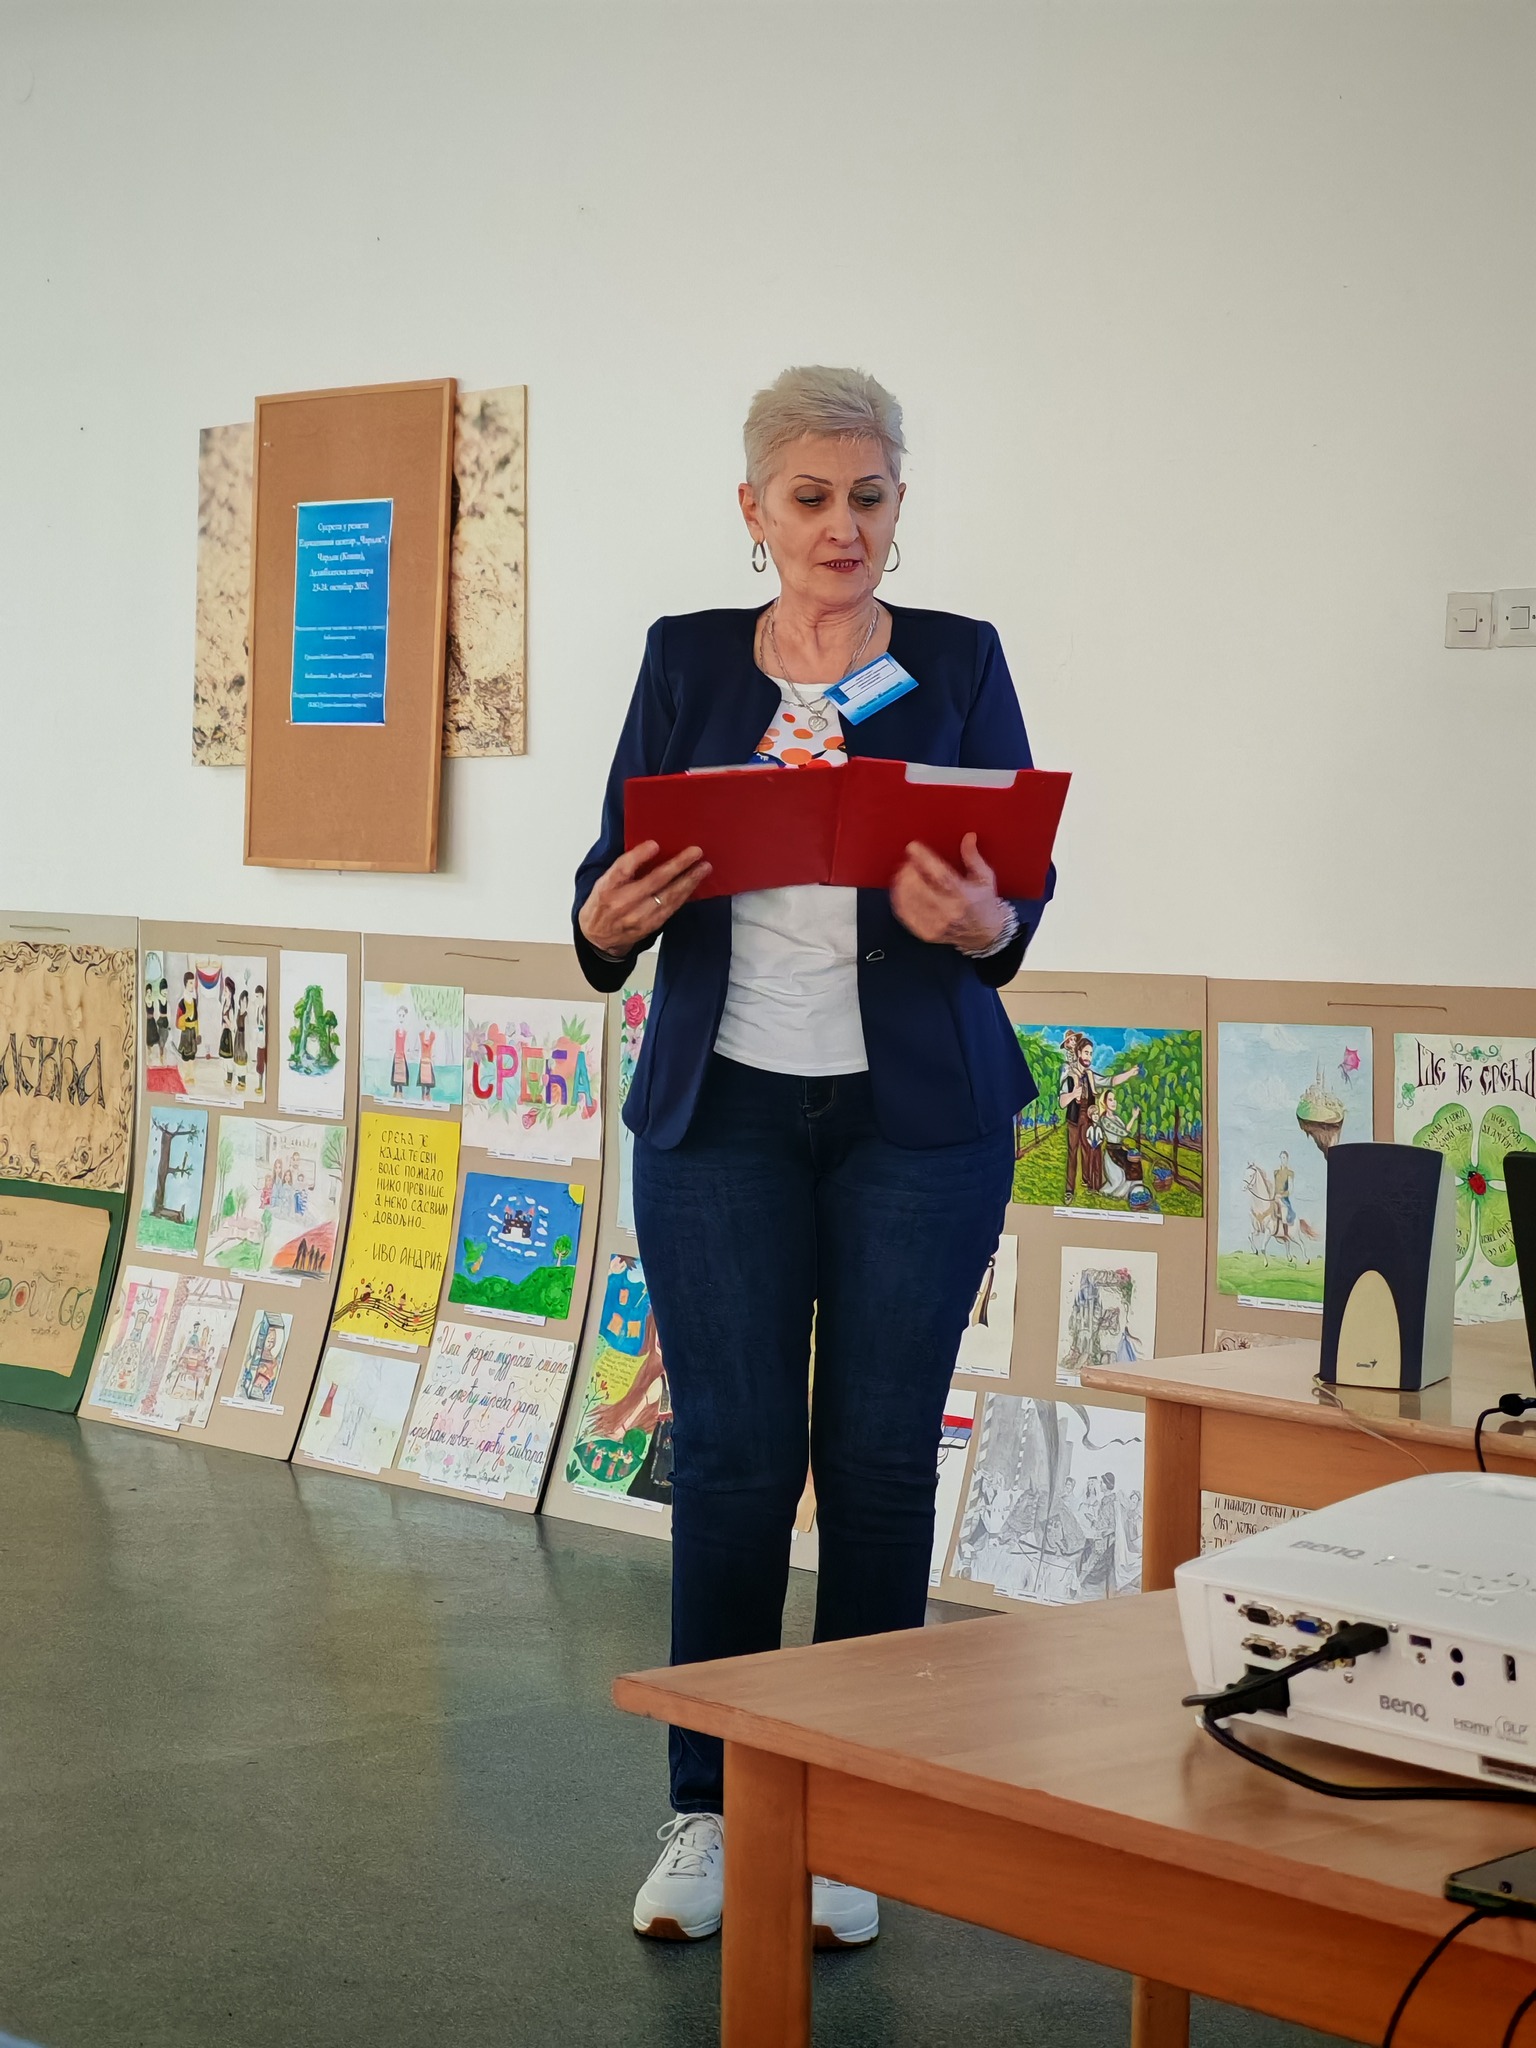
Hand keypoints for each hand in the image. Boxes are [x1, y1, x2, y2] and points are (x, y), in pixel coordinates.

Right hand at [579, 840, 710, 956]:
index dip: (639, 856)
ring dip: (689, 881)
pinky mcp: (651, 926)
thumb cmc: (602, 904)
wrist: (598, 938)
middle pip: (654, 881)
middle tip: (695, 852)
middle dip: (678, 865)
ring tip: (703, 868)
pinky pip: (672, 908)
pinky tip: (694, 884)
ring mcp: (638, 917)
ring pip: (668, 896)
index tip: (655, 844)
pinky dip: (684, 895)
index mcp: (607, 887)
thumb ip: (624, 869)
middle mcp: (622, 902)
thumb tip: (652, 850)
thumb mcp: (603, 882)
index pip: (622, 868)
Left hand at [890, 834, 1007, 951]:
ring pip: (910, 902)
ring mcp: (937, 925)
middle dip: (909, 872)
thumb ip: (973, 857)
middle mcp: (950, 912)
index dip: (924, 859)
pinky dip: (899, 901)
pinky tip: (900, 891)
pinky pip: (906, 916)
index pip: (941, 875)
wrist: (985, 935)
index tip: (913, 847)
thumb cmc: (984, 903)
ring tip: (902, 874)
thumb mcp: (984, 877)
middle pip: (920, 889)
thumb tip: (968, 836)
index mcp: (965, 896)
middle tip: (907, 862)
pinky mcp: (927, 933)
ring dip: (901, 885)